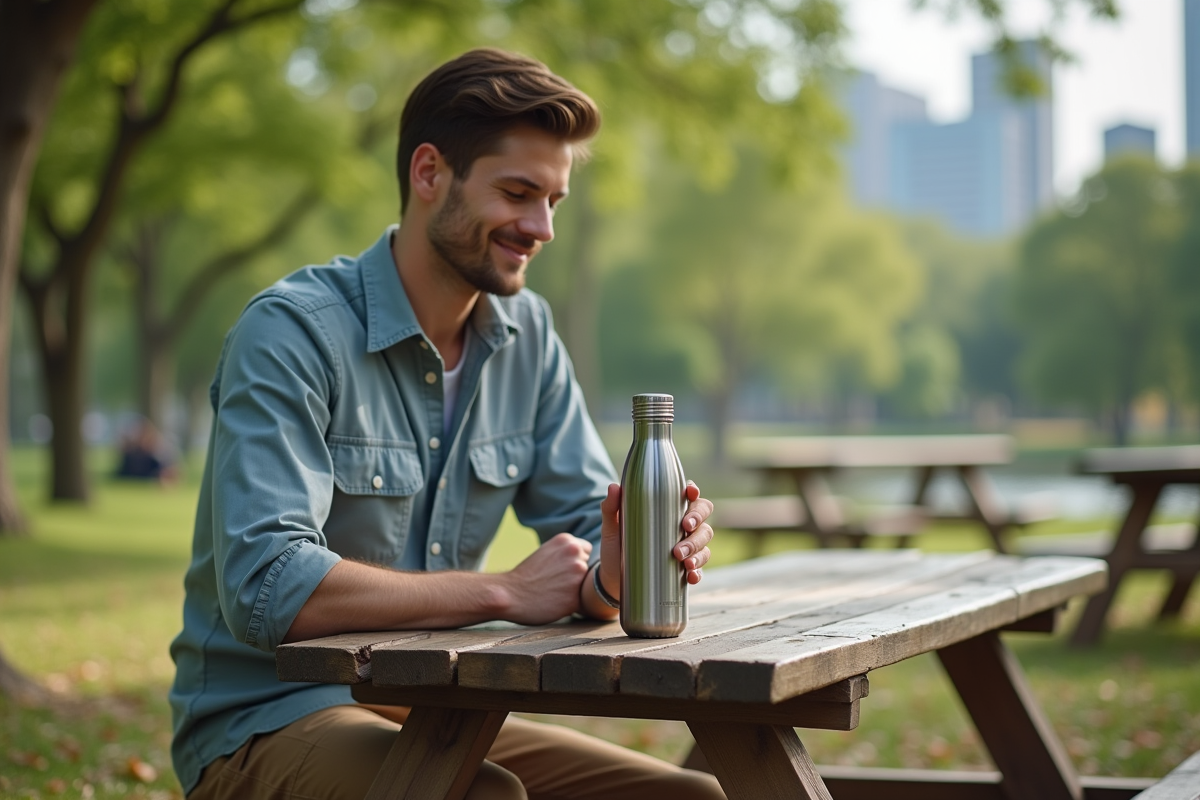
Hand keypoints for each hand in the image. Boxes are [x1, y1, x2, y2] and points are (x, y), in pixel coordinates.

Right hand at [500, 533, 591, 624]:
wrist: (509, 594)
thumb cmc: (526, 575)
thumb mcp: (547, 551)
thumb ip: (566, 552)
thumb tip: (585, 557)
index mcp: (567, 541)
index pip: (587, 550)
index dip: (576, 560)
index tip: (561, 567)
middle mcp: (575, 555)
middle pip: (587, 567)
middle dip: (576, 574)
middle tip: (555, 581)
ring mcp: (577, 576)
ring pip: (584, 584)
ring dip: (574, 589)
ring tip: (553, 591)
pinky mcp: (575, 598)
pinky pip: (580, 601)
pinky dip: (570, 603)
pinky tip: (554, 601)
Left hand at [596, 480, 715, 597]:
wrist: (614, 578)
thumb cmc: (617, 545)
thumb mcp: (611, 527)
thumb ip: (611, 507)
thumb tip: (613, 487)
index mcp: (667, 509)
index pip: (688, 494)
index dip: (693, 491)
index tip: (690, 493)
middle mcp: (682, 525)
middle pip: (702, 515)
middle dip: (698, 520)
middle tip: (685, 528)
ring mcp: (687, 546)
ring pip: (704, 541)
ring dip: (697, 548)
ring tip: (681, 557)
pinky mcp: (686, 568)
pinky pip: (700, 568)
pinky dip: (698, 571)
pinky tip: (690, 576)